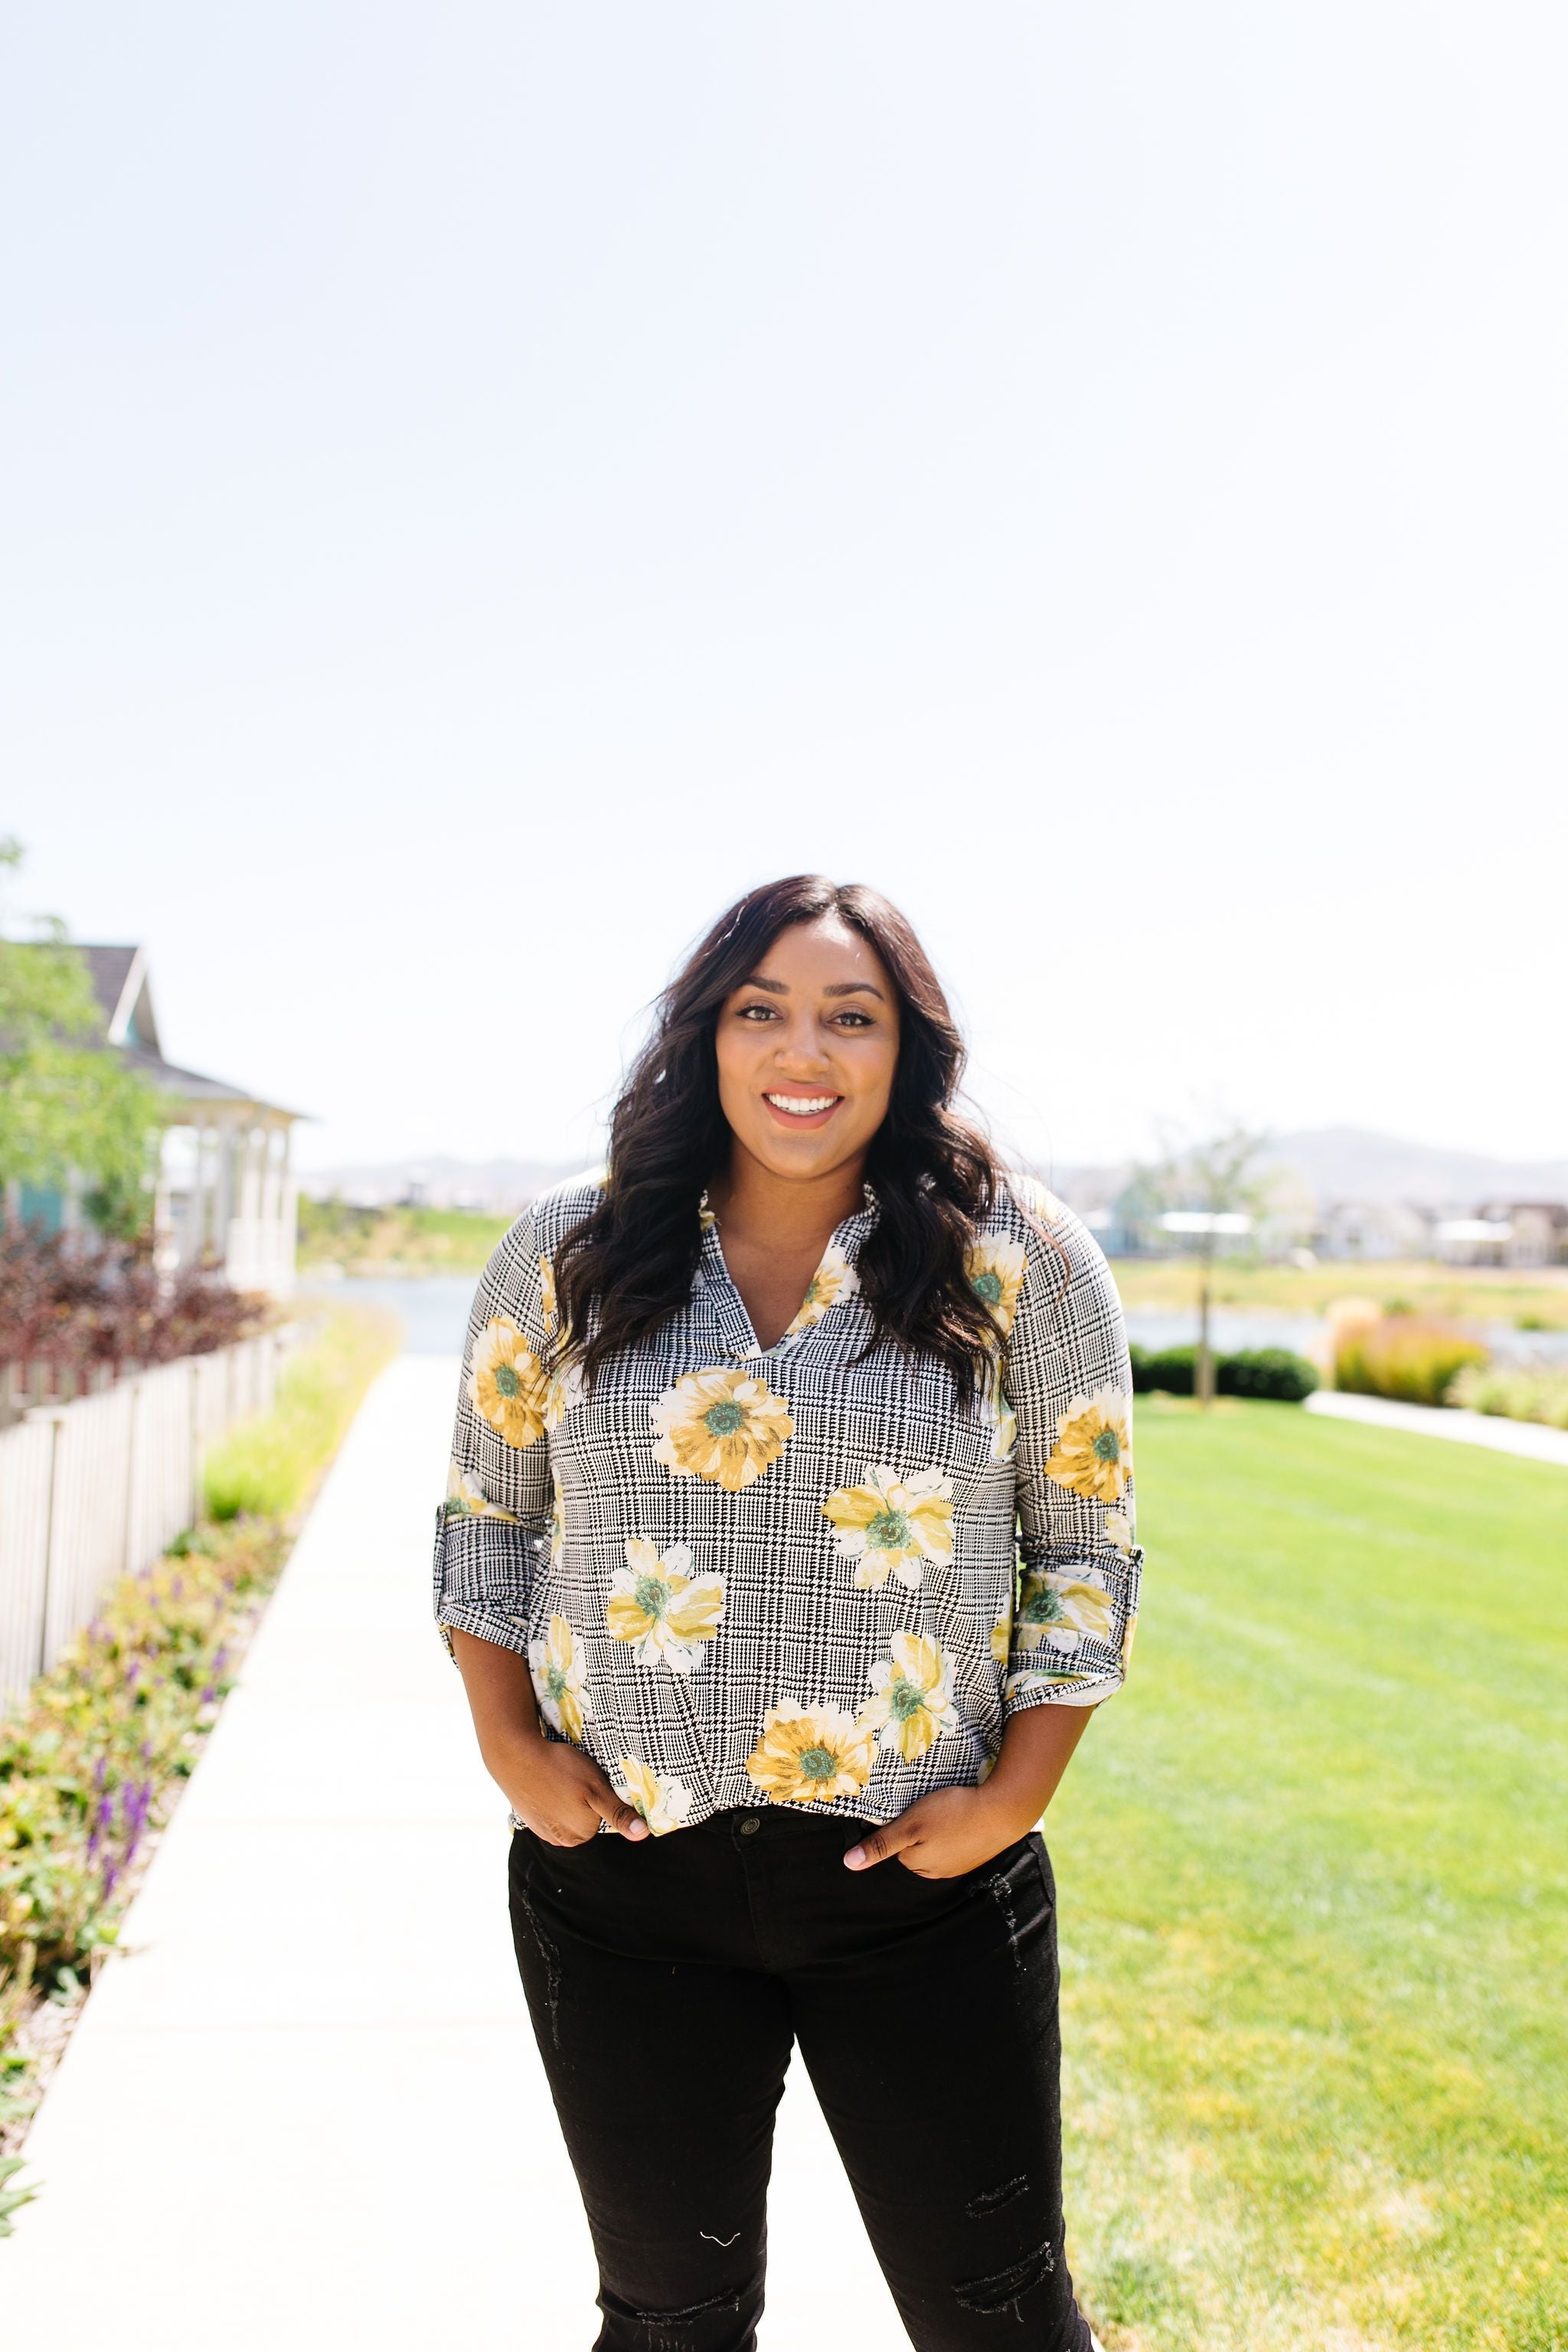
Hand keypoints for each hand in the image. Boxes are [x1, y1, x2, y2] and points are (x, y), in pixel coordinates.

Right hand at [495, 1731, 648, 1847]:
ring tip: (561, 1778)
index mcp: (580, 1836)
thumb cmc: (560, 1769)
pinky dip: (552, 1797)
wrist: (515, 1755)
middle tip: (576, 1776)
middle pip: (586, 1818)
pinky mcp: (530, 1818)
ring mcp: (543, 1830)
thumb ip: (618, 1813)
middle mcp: (562, 1840)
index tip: (592, 1780)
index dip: (601, 1796)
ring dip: (568, 1798)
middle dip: (585, 1799)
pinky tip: (548, 1781)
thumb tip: (643, 1835)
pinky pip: (551, 1809)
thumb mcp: (596, 1788)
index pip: (604, 1818)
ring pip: (568, 1813)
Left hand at [842, 1782, 1035, 1878]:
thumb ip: (880, 1844)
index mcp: (917, 1865)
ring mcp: (958, 1866)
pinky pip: (954, 1845)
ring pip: (934, 1847)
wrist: (1004, 1811)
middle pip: (913, 1848)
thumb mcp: (910, 1824)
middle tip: (927, 1807)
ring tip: (944, 1810)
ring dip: (936, 1831)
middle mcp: (936, 1871)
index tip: (906, 1808)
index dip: (896, 1824)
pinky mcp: (974, 1855)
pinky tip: (959, 1817)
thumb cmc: (953, 1814)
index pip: (893, 1846)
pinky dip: (953, 1832)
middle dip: (915, 1831)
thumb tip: (848, 1864)